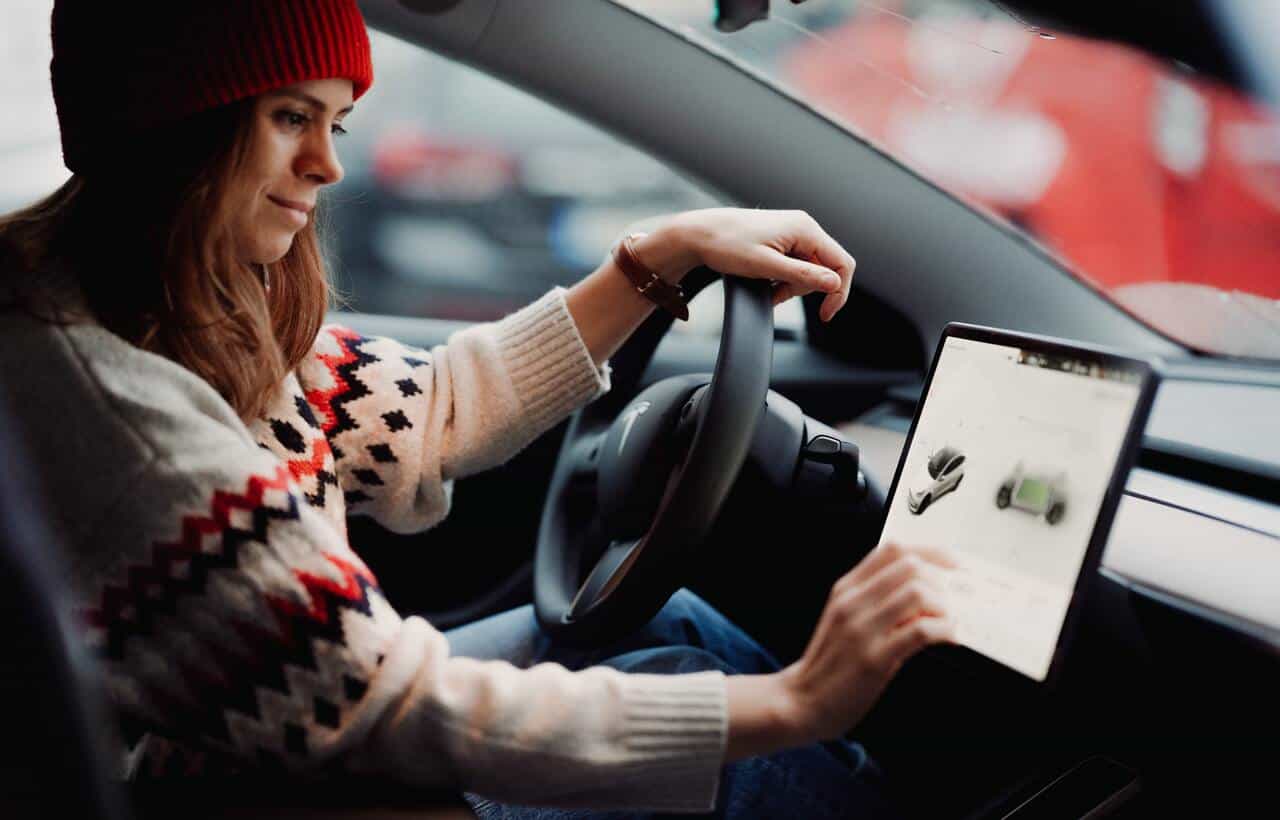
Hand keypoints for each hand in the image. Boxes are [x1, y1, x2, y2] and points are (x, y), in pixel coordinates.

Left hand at [635, 208, 856, 322]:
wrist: (698, 234)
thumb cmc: (726, 244)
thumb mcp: (766, 266)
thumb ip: (803, 275)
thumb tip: (833, 283)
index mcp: (805, 228)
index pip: (842, 263)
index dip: (838, 292)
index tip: (825, 315)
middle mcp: (803, 227)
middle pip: (825, 268)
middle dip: (805, 289)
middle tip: (777, 296)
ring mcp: (792, 232)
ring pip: (809, 269)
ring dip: (791, 286)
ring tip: (766, 288)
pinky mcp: (782, 239)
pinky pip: (794, 264)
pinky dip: (783, 279)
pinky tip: (766, 283)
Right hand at [775, 542, 956, 742]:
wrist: (803, 700)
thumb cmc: (830, 662)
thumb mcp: (846, 618)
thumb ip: (877, 600)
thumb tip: (925, 592)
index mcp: (846, 588)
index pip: (892, 550)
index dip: (929, 552)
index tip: (951, 563)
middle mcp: (853, 602)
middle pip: (909, 566)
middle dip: (942, 579)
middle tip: (956, 598)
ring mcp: (862, 629)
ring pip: (917, 594)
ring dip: (944, 606)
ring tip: (949, 620)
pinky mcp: (874, 659)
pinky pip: (920, 632)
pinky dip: (943, 631)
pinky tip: (949, 637)